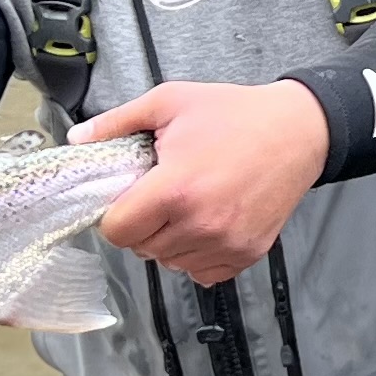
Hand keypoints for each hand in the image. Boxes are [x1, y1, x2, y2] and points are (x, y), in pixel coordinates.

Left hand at [83, 80, 328, 285]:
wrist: (299, 131)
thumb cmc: (234, 113)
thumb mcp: (170, 102)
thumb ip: (118, 122)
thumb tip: (76, 140)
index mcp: (175, 190)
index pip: (117, 232)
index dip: (115, 215)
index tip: (130, 197)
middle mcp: (200, 225)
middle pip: (142, 249)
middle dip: (143, 225)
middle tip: (162, 195)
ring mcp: (227, 244)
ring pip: (171, 263)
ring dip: (170, 242)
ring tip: (188, 207)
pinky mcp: (247, 254)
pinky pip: (202, 273)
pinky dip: (197, 255)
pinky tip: (207, 224)